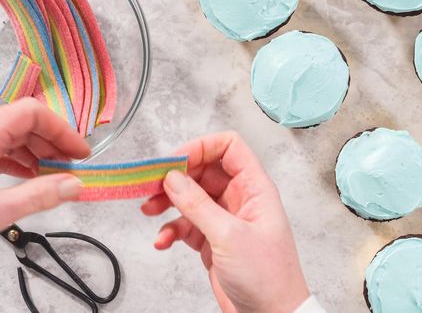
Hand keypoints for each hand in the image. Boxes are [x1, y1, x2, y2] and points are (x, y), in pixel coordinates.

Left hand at [0, 98, 89, 228]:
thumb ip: (36, 196)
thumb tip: (74, 186)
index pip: (32, 112)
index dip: (61, 130)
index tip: (80, 152)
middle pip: (23, 123)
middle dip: (52, 145)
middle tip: (71, 169)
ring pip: (10, 134)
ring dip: (36, 153)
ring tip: (53, 176)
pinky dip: (16, 159)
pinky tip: (29, 177)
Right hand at [141, 132, 309, 312]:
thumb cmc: (268, 277)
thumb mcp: (229, 236)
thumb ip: (198, 205)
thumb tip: (174, 177)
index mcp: (255, 188)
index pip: (229, 148)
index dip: (201, 147)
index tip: (174, 161)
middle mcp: (241, 199)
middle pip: (204, 170)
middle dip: (177, 176)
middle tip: (152, 185)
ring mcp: (226, 219)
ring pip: (192, 197)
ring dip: (169, 201)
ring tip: (149, 209)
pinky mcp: (213, 240)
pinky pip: (187, 224)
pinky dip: (172, 229)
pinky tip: (163, 240)